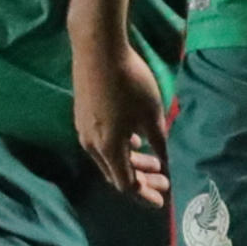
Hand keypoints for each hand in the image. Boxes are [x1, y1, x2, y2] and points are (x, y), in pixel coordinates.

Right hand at [72, 36, 168, 204]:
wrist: (98, 49)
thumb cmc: (129, 82)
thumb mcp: (152, 114)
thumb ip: (159, 142)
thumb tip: (165, 162)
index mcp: (108, 149)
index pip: (127, 184)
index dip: (146, 194)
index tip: (163, 197)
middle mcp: (91, 145)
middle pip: (116, 173)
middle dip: (141, 179)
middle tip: (163, 178)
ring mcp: (83, 129)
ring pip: (108, 158)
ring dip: (131, 161)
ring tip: (153, 157)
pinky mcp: (82, 114)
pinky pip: (101, 143)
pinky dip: (119, 148)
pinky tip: (134, 138)